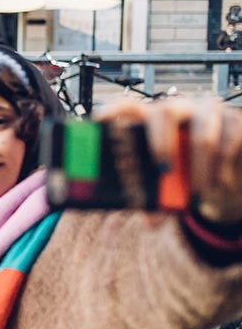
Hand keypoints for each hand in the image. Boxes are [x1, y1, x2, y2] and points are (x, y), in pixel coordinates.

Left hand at [98, 97, 241, 224]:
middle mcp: (178, 109)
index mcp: (152, 120)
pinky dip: (224, 166)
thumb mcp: (168, 184)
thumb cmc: (187, 173)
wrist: (226, 175)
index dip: (114, 109)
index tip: (100, 121)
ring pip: (202, 133)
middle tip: (163, 169)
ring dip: (200, 166)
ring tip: (200, 191)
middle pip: (165, 111)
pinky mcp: (235, 120)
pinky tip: (221, 182)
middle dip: (161, 141)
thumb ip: (155, 197)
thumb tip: (150, 222)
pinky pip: (231, 139)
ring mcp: (208, 111)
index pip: (129, 107)